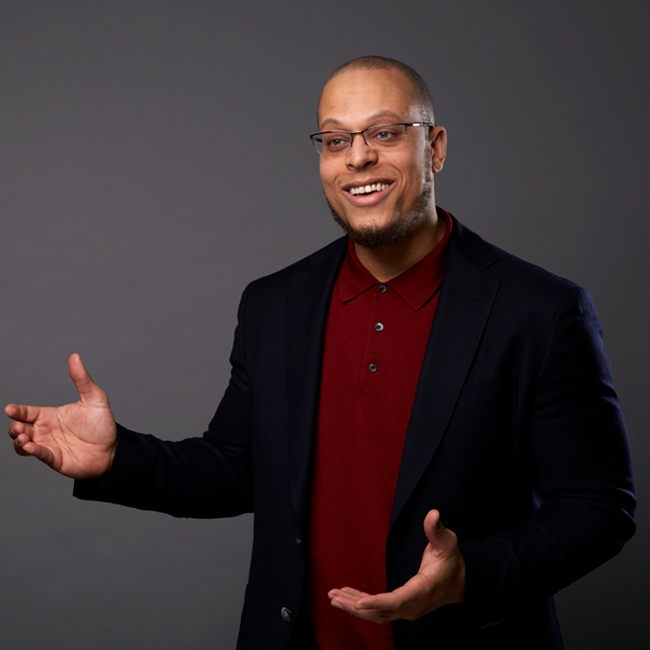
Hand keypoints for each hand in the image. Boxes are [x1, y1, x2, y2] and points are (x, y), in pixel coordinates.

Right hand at [6, 353, 117, 478]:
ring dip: (19, 441)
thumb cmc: (102, 424)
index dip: (17, 411)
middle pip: (19, 428)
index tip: (10, 409)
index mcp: (50, 415)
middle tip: (20, 427)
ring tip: (24, 436)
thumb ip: (82, 379)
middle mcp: (46, 430)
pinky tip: (31, 447)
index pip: (27, 412)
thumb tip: (75, 356)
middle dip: (14, 427)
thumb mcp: (94, 398)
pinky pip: (39, 455)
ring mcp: (48, 445)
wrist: (113, 448)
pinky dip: (32, 451)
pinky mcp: (55, 459)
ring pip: (22, 444)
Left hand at [328, 510, 464, 622]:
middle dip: (356, 606)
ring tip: (334, 596)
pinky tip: (349, 598)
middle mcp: (413, 605)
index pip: (397, 600)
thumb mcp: (447, 542)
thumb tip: (433, 513)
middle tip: (334, 596)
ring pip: (378, 614)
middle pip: (381, 612)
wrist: (462, 581)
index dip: (377, 602)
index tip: (358, 603)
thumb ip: (437, 529)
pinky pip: (380, 611)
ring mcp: (408, 609)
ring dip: (355, 606)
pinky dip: (363, 606)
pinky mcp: (403, 608)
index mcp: (422, 590)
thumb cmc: (452, 561)